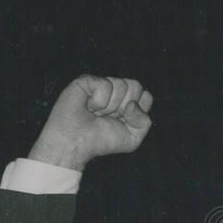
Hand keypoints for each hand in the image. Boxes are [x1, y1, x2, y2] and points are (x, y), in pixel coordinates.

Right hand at [28, 75, 153, 170]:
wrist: (76, 142)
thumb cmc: (101, 141)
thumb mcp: (132, 139)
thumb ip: (144, 122)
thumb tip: (133, 104)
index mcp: (128, 103)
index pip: (146, 95)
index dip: (138, 109)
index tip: (123, 120)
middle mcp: (116, 92)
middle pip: (136, 86)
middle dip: (124, 106)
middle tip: (108, 116)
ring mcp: (102, 85)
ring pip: (122, 85)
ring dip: (109, 106)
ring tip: (96, 113)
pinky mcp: (87, 81)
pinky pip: (105, 85)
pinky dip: (98, 100)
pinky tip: (88, 106)